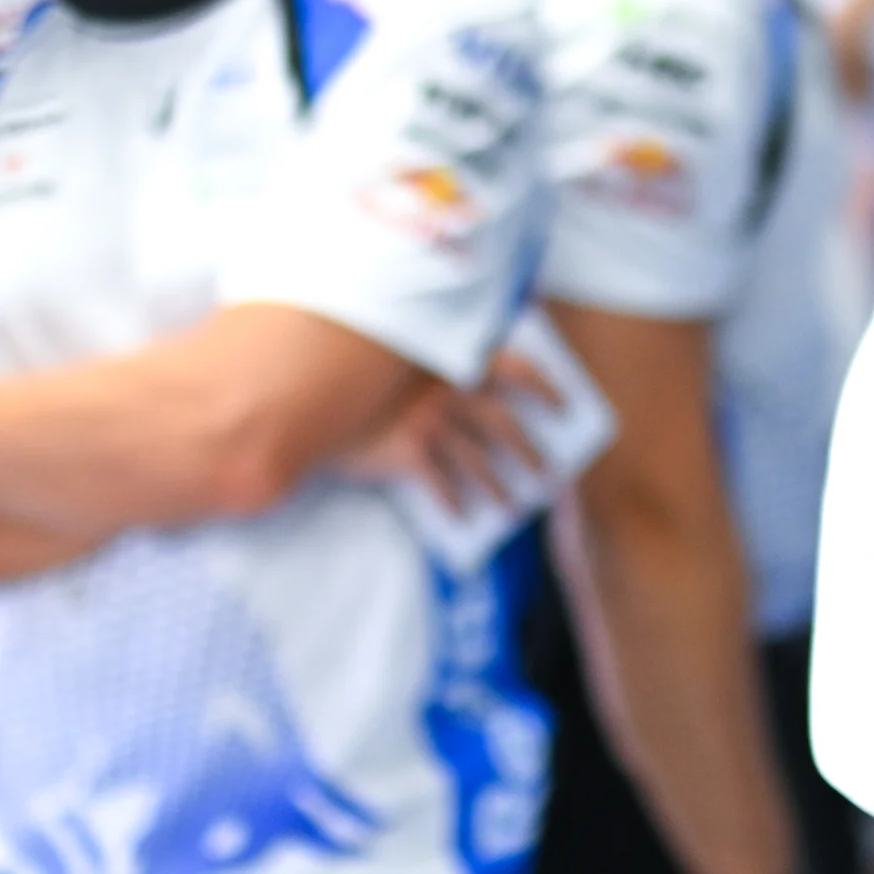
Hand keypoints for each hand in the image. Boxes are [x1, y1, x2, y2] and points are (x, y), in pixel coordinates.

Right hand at [337, 348, 560, 511]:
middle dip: (530, 452)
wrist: (308, 397)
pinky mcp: (406, 454)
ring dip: (500, 488)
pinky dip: (455, 504)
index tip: (564, 406)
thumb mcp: (399, 356)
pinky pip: (441, 486)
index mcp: (451, 360)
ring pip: (478, 462)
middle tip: (547, 472)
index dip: (545, 386)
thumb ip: (433, 366)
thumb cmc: (356, 375)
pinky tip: (463, 517)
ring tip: (515, 507)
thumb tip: (468, 391)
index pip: (516, 368)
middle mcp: (447, 391)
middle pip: (505, 425)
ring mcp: (428, 423)